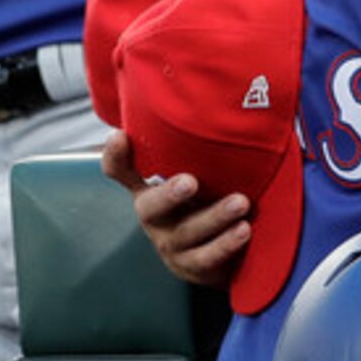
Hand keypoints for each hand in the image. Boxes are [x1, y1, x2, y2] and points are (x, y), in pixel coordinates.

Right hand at [102, 130, 250, 288]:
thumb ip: (199, 145)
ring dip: (214, 216)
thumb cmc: (208, 199)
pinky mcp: (191, 266)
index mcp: (149, 189)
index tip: (121, 136)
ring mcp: (171, 243)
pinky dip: (225, 244)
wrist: (220, 252)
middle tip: (190, 181)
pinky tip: (244, 230)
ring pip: (187, 232)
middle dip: (168, 194)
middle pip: (150, 206)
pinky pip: (206, 258)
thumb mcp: (201, 171)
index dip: (117, 156)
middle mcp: (154, 216)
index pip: (121, 171)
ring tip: (240, 203)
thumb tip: (228, 93)